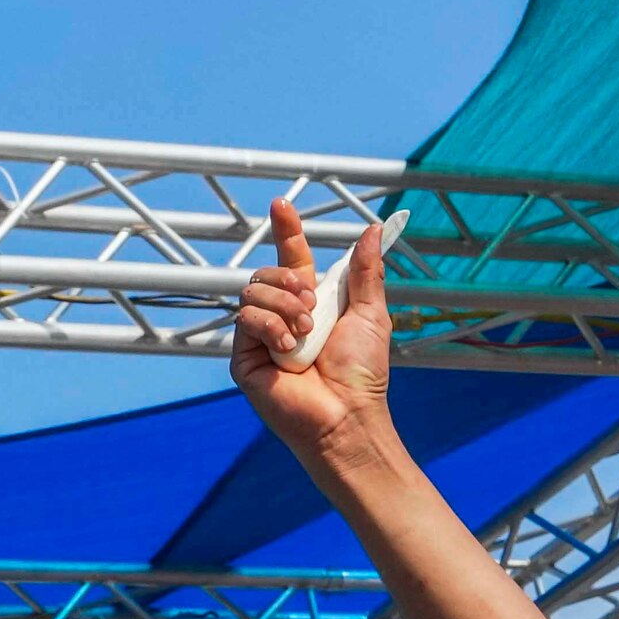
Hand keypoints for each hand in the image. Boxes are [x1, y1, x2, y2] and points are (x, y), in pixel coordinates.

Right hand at [228, 197, 391, 459]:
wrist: (346, 413)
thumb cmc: (362, 372)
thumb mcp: (370, 313)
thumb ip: (366, 271)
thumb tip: (374, 230)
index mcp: (310, 303)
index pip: (292, 257)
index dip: (287, 231)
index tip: (282, 205)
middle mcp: (282, 317)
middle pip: (267, 271)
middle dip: (290, 280)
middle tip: (312, 306)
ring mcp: (261, 337)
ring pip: (254, 291)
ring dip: (284, 306)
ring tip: (305, 333)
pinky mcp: (245, 358)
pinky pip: (246, 319)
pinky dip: (270, 326)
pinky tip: (287, 348)